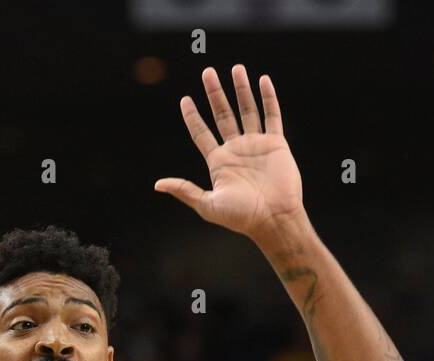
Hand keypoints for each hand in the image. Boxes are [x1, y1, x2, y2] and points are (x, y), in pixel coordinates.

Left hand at [155, 66, 304, 240]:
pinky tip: (262, 80)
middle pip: (222, 114)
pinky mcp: (276, 144)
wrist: (273, 220)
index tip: (185, 99)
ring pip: (247, 110)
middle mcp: (236, 150)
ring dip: (241, 89)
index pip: (201, 133)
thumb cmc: (241, 217)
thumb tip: (157, 184)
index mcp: (218, 162)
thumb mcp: (208, 205)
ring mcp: (256, 145)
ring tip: (235, 68)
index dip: (192, 117)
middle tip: (208, 72)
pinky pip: (272, 116)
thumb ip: (185, 190)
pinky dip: (268, 98)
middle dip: (215, 93)